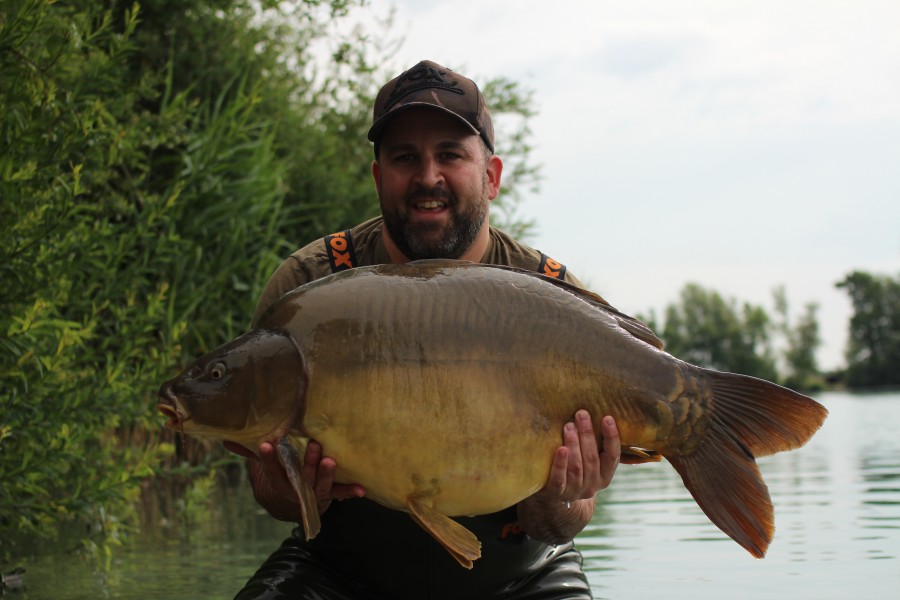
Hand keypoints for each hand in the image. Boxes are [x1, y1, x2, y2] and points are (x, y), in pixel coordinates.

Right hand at [224, 440, 363, 520]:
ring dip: (326, 474)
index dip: (269, 459)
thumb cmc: (284, 473)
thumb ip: (251, 452)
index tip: (267, 445)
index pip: (273, 469)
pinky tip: (362, 490)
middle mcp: (297, 488)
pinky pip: (340, 493)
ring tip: (331, 460)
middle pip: (300, 477)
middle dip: (307, 463)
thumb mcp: (269, 464)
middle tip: (314, 445)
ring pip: (320, 486)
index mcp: (280, 480)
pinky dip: (350, 492)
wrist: (297, 501)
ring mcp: (314, 492)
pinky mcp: (330, 494)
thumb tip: (226, 438)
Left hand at [543, 410, 619, 502]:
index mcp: (604, 476)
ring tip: (569, 425)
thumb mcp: (587, 459)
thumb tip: (594, 410)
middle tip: (581, 414)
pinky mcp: (557, 493)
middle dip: (587, 434)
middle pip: (592, 459)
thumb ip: (593, 443)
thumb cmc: (574, 467)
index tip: (607, 418)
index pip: (612, 456)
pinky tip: (561, 449)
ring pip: (577, 467)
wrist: (554, 496)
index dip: (611, 437)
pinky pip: (559, 479)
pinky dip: (560, 464)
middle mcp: (592, 486)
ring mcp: (575, 491)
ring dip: (574, 444)